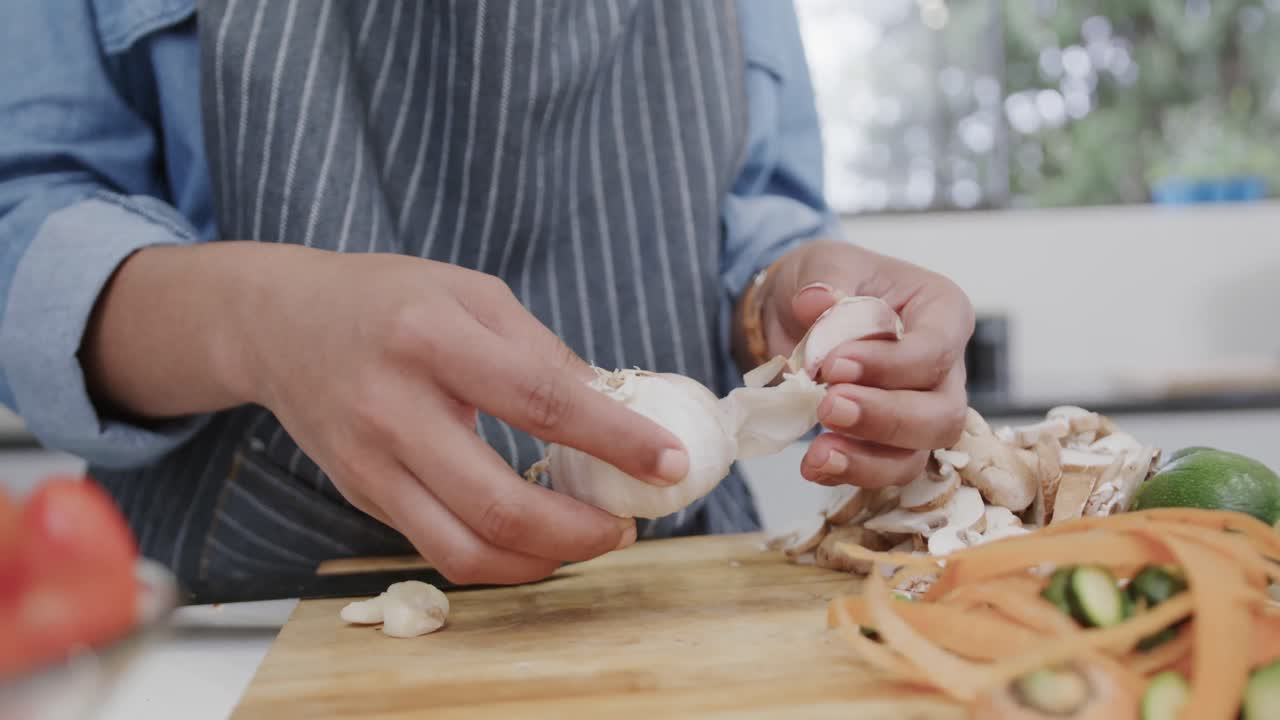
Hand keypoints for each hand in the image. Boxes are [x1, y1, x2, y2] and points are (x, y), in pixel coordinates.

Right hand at [243, 250, 689, 584]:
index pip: (539, 401)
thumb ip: (541, 353)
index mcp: (431, 338)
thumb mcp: (472, 293)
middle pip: (498, 503)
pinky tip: (537, 539)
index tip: (670, 464)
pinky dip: (500, 558)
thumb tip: (617, 407)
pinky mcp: (362, 494)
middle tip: (628, 527)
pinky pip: (438, 550)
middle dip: (581, 532)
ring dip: (543, 561)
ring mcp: (370, 462)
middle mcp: (393, 408)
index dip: (615, 440)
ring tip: (589, 541)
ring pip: (465, 549)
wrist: (279, 323)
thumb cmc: (389, 298)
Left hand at [744, 240, 973, 488]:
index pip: (936, 349)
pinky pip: (886, 470)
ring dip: (868, 459)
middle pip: (942, 413)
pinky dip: (849, 472)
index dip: (889, 365)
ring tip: (817, 452)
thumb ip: (825, 280)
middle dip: (885, 417)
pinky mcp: (891, 441)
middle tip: (828, 405)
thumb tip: (816, 301)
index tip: (833, 364)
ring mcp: (922, 409)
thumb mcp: (824, 263)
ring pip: (919, 452)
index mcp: (942, 312)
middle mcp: (944, 367)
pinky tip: (813, 464)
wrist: (797, 312)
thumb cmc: (829, 280)